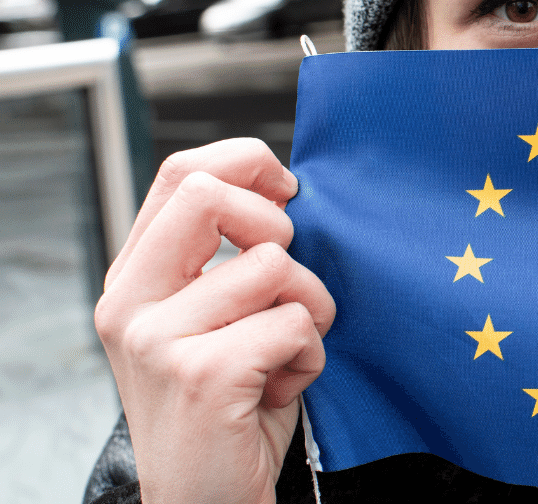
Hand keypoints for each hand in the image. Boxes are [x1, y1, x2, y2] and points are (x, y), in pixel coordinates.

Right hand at [95, 139, 335, 503]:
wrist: (208, 502)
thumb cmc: (231, 406)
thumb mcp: (219, 318)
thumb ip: (230, 255)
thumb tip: (283, 186)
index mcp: (135, 280)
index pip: (181, 174)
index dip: (247, 162)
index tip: (287, 192)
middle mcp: (131, 304)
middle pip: (211, 196)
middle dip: (278, 228)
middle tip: (286, 284)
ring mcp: (158, 339)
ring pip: (275, 265)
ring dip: (310, 310)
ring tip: (284, 355)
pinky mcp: (202, 374)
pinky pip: (295, 321)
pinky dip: (311, 355)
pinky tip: (280, 388)